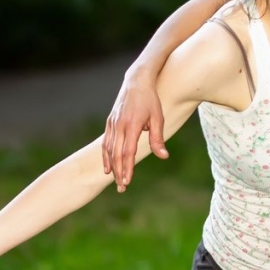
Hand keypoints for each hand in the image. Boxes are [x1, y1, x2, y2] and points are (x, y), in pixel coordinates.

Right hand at [102, 67, 167, 191]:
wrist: (137, 81)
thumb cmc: (151, 99)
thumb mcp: (158, 117)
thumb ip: (158, 138)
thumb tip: (163, 156)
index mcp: (132, 125)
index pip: (128, 152)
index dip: (127, 168)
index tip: (127, 181)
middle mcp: (119, 126)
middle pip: (117, 154)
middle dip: (119, 172)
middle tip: (122, 187)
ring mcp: (112, 124)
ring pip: (109, 150)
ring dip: (111, 166)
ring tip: (115, 180)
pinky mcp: (110, 122)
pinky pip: (106, 142)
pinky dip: (106, 155)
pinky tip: (108, 166)